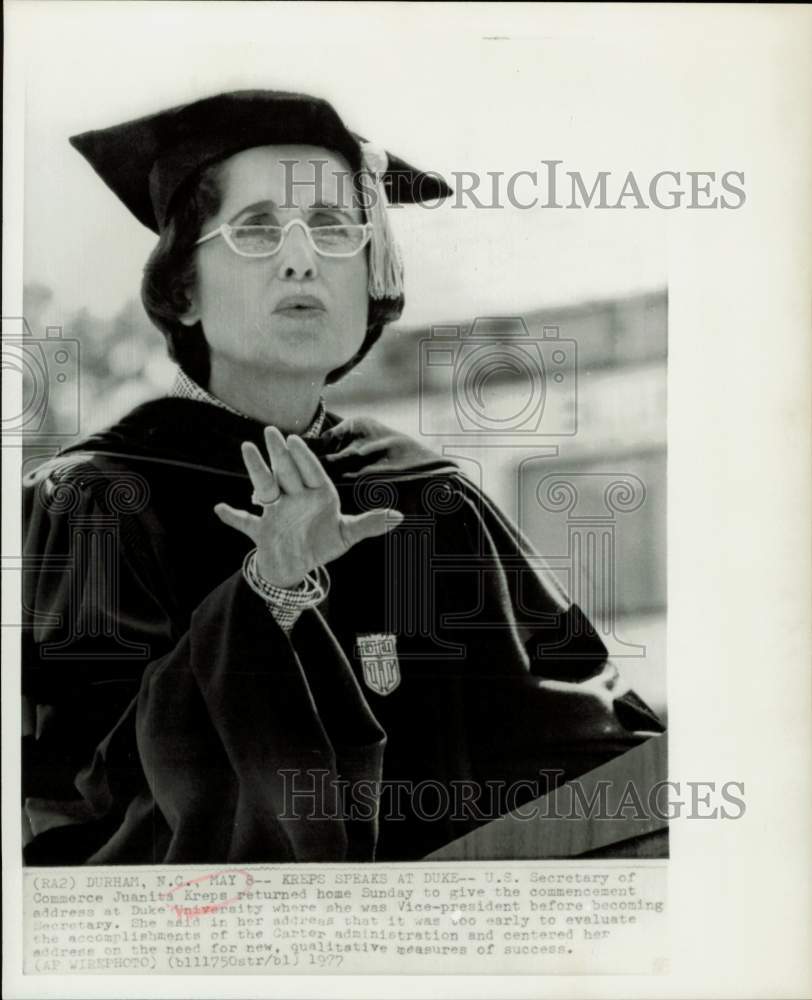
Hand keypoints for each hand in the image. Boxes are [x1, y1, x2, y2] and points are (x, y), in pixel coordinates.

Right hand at [214, 426, 402, 587]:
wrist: (297, 567)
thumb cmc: (322, 545)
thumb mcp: (346, 535)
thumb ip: (370, 524)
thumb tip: (399, 517)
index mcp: (316, 495)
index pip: (311, 473)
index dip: (303, 458)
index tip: (295, 440)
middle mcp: (294, 498)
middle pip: (287, 473)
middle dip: (279, 454)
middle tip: (270, 431)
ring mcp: (275, 512)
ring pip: (265, 487)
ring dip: (256, 470)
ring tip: (247, 448)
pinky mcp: (261, 530)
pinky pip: (245, 522)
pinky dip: (233, 517)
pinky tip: (220, 509)